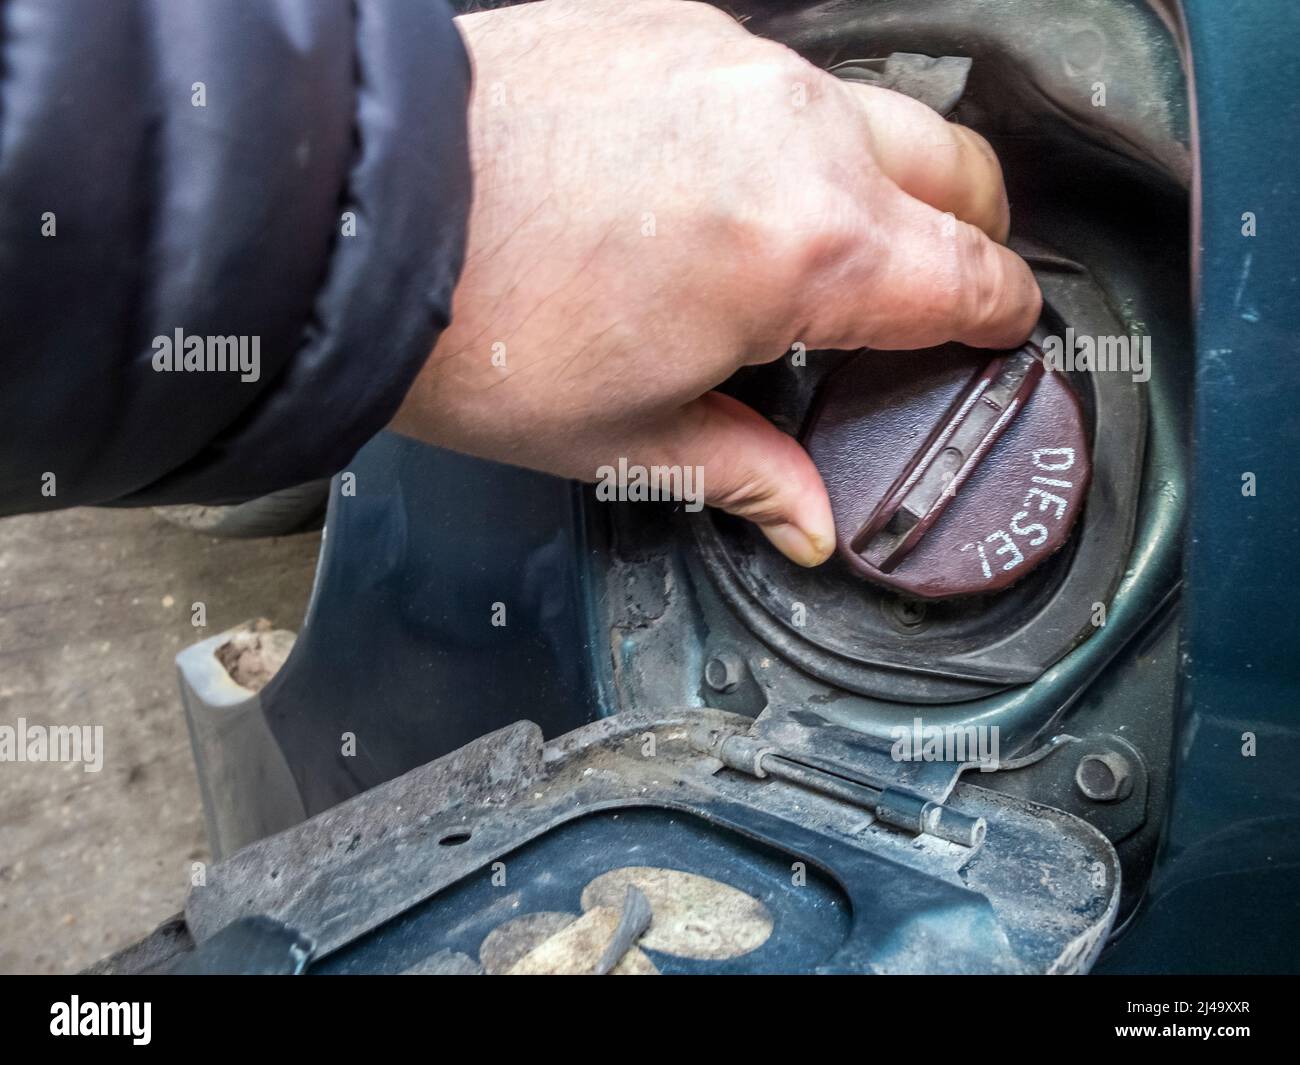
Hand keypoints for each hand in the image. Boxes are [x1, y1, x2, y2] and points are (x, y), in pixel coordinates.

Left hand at [392, 0, 1039, 564]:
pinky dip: (785, 135)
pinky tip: (724, 186)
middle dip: (969, 232)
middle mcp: (793, 135)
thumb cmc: (479, 330)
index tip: (998, 329)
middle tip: (933, 289)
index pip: (970, 276)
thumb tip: (811, 518)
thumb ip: (748, 472)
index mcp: (807, 250)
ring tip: (819, 244)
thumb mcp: (627, 440)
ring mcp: (735, 64)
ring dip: (880, 177)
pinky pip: (776, 80)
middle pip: (958, 169)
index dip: (1001, 314)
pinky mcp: (674, 25)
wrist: (359, 215)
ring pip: (872, 111)